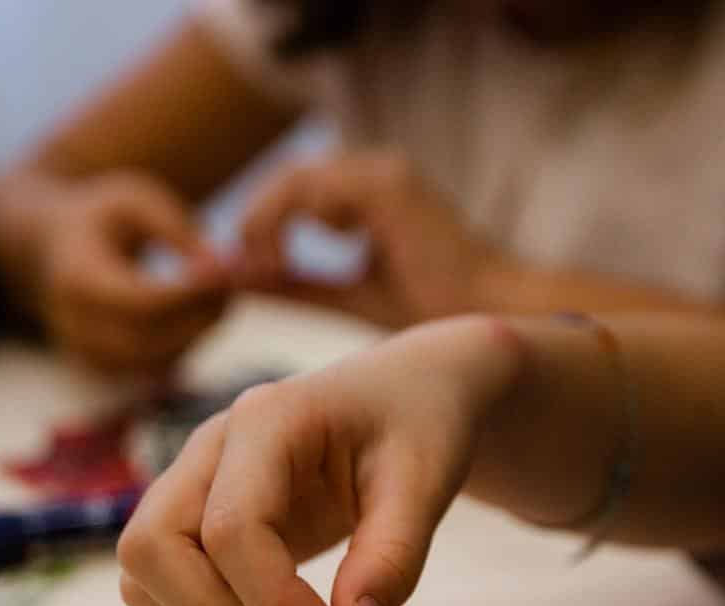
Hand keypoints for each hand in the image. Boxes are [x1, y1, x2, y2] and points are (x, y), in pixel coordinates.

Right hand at [32, 173, 230, 372]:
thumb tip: (219, 266)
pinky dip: (186, 346)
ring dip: (200, 333)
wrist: (51, 247)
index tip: (228, 270)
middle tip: (235, 285)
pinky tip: (201, 314)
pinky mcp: (104, 371)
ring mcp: (87, 355)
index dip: (191, 293)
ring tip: (221, 295)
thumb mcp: (133, 199)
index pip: (142, 301)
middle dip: (203, 316)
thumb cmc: (101, 216)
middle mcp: (75, 325)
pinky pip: (156, 370)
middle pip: (153, 339)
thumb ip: (176, 227)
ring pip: (160, 361)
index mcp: (76, 278)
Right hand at [116, 318, 515, 605]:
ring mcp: (193, 474)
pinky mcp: (193, 506)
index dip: (272, 600)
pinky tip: (266, 604)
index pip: (229, 527)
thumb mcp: (428, 482)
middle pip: (149, 546)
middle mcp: (212, 443)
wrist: (409, 395)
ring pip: (139, 566)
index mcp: (267, 420)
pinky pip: (153, 575)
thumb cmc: (420, 427)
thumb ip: (394, 555)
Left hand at [235, 149, 502, 328]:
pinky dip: (294, 220)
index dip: (261, 223)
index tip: (249, 270)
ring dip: (270, 220)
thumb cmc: (433, 310)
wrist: (488, 314)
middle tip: (252, 268)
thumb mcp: (347, 296)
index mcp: (369, 192)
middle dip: (257, 220)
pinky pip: (317, 188)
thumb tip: (236, 280)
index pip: (295, 187)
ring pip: (296, 177)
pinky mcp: (388, 187)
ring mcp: (383, 174)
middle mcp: (376, 173)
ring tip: (270, 266)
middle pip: (288, 175)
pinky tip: (303, 256)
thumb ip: (296, 286)